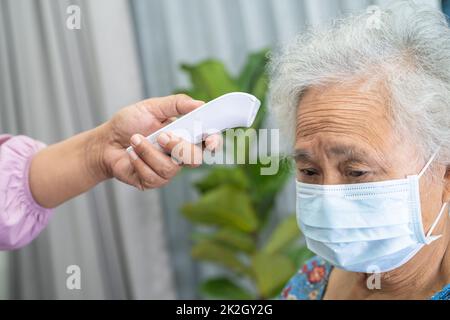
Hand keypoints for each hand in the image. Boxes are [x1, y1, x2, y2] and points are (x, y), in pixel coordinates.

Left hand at [96, 94, 219, 189]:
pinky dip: (139, 161)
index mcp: (185, 135)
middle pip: (195, 159)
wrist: (106, 141)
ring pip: (170, 168)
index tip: (209, 140)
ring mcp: (168, 170)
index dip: (214, 142)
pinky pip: (153, 176)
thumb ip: (177, 104)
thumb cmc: (129, 123)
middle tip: (161, 136)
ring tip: (135, 140)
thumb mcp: (152, 107)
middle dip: (177, 146)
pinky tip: (131, 154)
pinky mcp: (153, 181)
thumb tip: (200, 104)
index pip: (208, 141)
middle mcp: (180, 154)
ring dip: (149, 152)